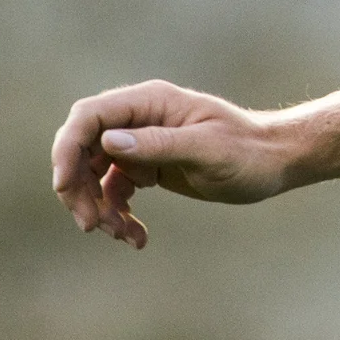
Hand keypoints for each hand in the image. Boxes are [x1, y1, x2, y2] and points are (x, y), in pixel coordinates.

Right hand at [53, 80, 292, 247]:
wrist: (276, 163)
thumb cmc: (249, 151)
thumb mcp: (206, 150)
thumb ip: (158, 144)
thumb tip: (107, 142)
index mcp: (152, 102)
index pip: (89, 117)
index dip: (67, 148)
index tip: (63, 185)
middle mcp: (141, 118)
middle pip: (83, 149)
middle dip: (79, 188)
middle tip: (91, 225)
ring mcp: (142, 142)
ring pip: (94, 175)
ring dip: (98, 208)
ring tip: (122, 235)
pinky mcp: (147, 167)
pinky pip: (115, 191)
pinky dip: (118, 215)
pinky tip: (137, 238)